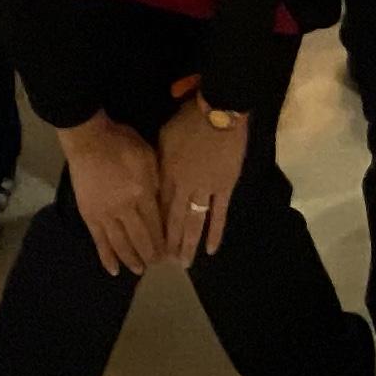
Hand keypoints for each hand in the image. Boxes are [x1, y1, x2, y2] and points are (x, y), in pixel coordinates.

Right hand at [60, 115, 166, 277]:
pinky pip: (99, 241)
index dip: (164, 242)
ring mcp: (105, 214)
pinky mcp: (89, 215)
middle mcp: (125, 208)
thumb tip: (164, 204)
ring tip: (139, 270)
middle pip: (141, 238)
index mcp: (142, 192)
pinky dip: (107, 257)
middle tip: (158, 265)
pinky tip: (114, 270)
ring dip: (132, 259)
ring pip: (121, 244)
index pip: (157, 225)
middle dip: (151, 255)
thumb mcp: (149, 156)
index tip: (171, 254)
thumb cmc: (121, 142)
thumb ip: (158, 181)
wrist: (88, 139)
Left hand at [153, 105, 245, 261]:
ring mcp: (206, 189)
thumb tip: (155, 178)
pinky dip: (215, 232)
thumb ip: (160, 161)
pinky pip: (219, 214)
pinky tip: (210, 250)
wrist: (219, 112)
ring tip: (185, 263)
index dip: (154, 226)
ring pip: (195, 222)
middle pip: (174, 219)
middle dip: (169, 242)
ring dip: (189, 243)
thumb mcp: (164, 138)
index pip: (159, 206)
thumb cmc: (188, 119)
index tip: (149, 243)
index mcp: (167, 173)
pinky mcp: (226, 187)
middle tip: (163, 263)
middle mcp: (185, 186)